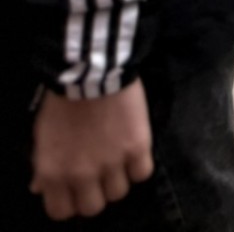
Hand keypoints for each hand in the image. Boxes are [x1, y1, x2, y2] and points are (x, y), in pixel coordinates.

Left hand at [31, 81, 152, 220]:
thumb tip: (42, 188)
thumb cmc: (63, 104)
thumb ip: (44, 167)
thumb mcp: (42, 138)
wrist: (92, 73)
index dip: (70, 202)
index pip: (61, 211)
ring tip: (118, 161)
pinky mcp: (137, 147)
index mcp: (53, 174)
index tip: (76, 191)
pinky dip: (139, 166)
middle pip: (93, 207)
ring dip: (118, 179)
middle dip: (95, 194)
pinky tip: (134, 152)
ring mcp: (111, 163)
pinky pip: (142, 173)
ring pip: (119, 193)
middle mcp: (82, 174)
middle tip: (98, 177)